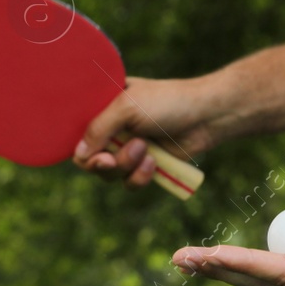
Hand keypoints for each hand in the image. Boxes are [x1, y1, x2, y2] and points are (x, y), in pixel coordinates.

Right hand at [73, 76, 217, 187]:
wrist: (206, 116)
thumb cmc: (167, 102)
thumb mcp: (127, 107)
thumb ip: (99, 128)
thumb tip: (79, 154)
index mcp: (105, 107)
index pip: (79, 133)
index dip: (83, 148)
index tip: (98, 152)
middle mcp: (114, 129)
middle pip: (91, 159)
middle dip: (106, 162)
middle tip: (112, 159)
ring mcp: (130, 148)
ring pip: (110, 174)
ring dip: (127, 166)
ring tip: (146, 150)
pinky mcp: (146, 166)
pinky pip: (130, 183)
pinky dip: (140, 177)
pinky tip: (155, 162)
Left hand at [171, 239, 284, 285]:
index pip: (281, 276)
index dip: (242, 265)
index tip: (206, 255)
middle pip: (263, 285)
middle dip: (220, 272)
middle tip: (178, 258)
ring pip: (270, 285)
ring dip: (231, 272)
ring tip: (197, 260)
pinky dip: (257, 269)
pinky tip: (242, 263)